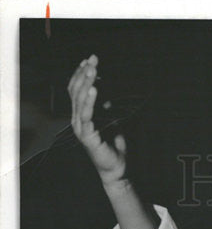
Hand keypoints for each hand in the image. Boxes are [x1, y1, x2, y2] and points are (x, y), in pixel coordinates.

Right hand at [68, 55, 126, 185]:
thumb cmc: (115, 146)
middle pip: (76, 91)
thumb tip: (107, 91)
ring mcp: (80, 128)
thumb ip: (105, 107)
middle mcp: (77, 120)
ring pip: (80, 100)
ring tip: (93, 70)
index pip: (76, 90)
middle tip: (93, 60)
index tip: (89, 60)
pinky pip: (86, 114)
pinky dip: (90, 100)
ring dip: (87, 82)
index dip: (81, 74)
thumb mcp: (111, 121)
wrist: (118, 168)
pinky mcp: (87, 135)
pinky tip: (94, 89)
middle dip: (85, 73)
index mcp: (81, 115)